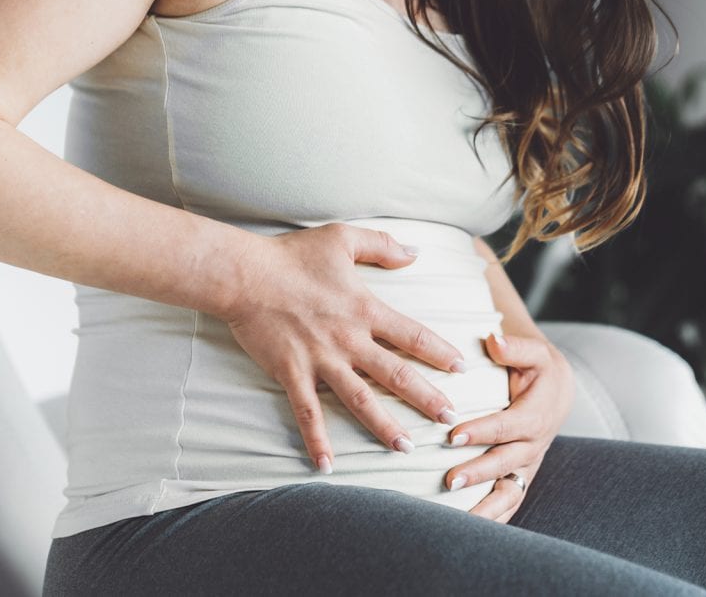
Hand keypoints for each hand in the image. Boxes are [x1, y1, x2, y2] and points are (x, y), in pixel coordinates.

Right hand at [222, 222, 467, 473]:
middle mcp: (349, 340)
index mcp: (365, 309)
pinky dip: (317, 441)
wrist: (244, 274)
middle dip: (427, 399)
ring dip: (385, 426)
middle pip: (397, 375)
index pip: (413, 336)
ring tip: (406, 447)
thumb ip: (382, 245)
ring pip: (361, 400)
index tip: (461, 370)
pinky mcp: (292, 373)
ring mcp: (321, 360)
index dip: (440, 353)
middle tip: (450, 419)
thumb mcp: (343, 238)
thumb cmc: (292, 255)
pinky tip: (328, 466)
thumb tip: (415, 252)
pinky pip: (308, 413)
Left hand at [445, 331, 574, 522]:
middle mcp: (534, 444)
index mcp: (536, 414)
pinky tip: (466, 531)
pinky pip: (509, 502)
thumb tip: (493, 341)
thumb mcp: (533, 352)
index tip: (453, 435)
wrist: (557, 391)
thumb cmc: (538, 369)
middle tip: (448, 480)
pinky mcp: (521, 476)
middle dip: (478, 473)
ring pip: (510, 492)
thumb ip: (514, 347)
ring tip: (457, 518)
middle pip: (506, 464)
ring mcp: (528, 465)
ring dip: (485, 507)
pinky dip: (491, 519)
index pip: (507, 426)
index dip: (482, 432)